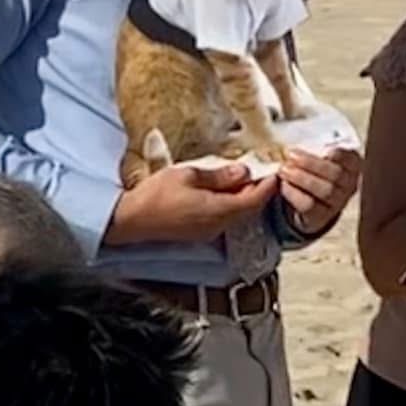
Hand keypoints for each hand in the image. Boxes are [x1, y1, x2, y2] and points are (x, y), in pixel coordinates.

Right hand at [106, 161, 280, 246]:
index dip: (267, 187)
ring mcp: (208, 232)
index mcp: (217, 211)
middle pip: (248, 210)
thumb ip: (219, 176)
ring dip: (245, 198)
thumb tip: (242, 172)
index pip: (253, 201)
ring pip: (237, 215)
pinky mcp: (199, 233)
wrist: (130, 220)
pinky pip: (224, 219)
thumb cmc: (155, 196)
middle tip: (263, 172)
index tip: (274, 173)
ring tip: (245, 178)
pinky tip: (225, 191)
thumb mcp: (188, 175)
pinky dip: (231, 205)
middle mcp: (217, 225)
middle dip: (259, 192)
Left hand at [278, 145, 360, 237]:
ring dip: (302, 178)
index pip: (351, 159)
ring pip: (325, 191)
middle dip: (311, 164)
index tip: (326, 151)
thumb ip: (312, 152)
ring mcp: (338, 202)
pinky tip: (284, 185)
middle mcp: (349, 185)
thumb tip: (295, 149)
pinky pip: (310, 205)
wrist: (308, 201)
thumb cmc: (314, 172)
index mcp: (351, 166)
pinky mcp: (322, 216)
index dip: (340, 155)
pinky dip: (294, 194)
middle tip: (291, 157)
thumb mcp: (317, 158)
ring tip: (284, 170)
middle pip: (336, 174)